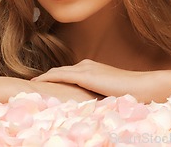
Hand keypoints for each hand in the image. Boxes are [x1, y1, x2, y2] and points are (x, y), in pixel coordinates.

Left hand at [31, 59, 149, 100]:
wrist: (140, 86)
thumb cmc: (128, 93)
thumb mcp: (107, 93)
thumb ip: (95, 95)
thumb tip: (87, 106)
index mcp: (91, 68)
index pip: (67, 74)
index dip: (54, 79)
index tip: (42, 86)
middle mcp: (85, 65)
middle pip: (59, 71)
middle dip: (45, 78)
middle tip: (31, 86)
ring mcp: (85, 68)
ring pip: (57, 72)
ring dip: (43, 78)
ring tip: (30, 86)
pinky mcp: (84, 74)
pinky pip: (60, 75)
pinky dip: (47, 78)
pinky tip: (37, 84)